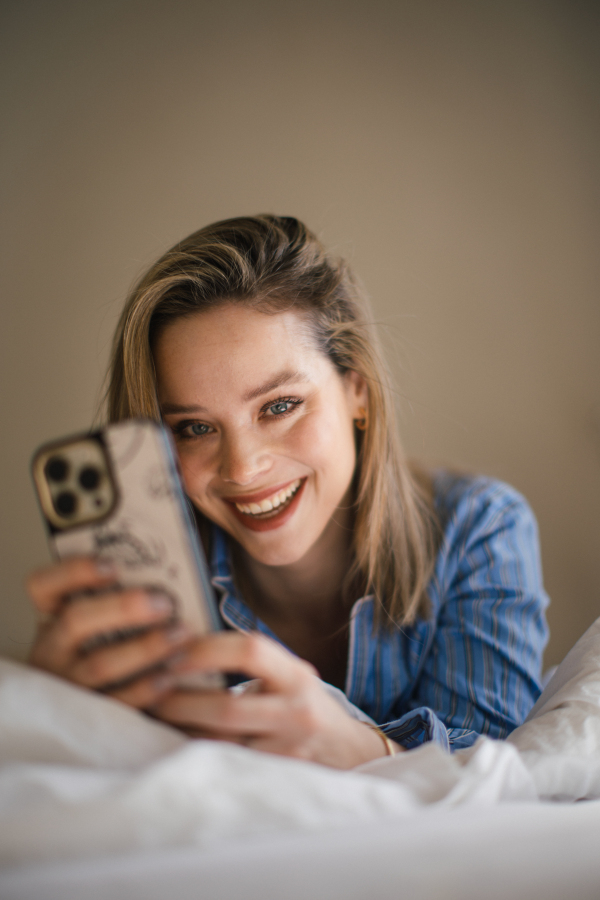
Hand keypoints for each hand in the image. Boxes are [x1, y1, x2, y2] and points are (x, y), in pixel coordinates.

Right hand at [26, 557, 191, 704]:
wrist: (105, 711)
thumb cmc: (113, 649)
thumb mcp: (105, 623)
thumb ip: (123, 600)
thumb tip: (161, 580)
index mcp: (53, 617)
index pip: (43, 586)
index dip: (74, 571)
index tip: (113, 566)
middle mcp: (52, 651)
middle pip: (75, 621)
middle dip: (122, 608)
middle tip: (163, 602)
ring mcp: (68, 686)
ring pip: (99, 666)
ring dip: (144, 648)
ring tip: (180, 633)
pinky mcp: (91, 717)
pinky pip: (117, 703)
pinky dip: (147, 688)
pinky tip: (171, 675)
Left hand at [152, 631, 402, 768]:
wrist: (351, 755)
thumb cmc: (304, 706)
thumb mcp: (290, 674)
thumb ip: (251, 662)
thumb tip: (181, 645)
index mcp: (295, 675)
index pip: (251, 651)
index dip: (207, 649)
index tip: (171, 649)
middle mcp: (296, 711)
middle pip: (227, 707)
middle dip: (178, 700)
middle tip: (144, 691)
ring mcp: (287, 751)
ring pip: (221, 744)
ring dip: (179, 732)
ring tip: (149, 718)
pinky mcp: (276, 780)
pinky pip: (226, 768)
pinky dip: (195, 756)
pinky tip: (171, 746)